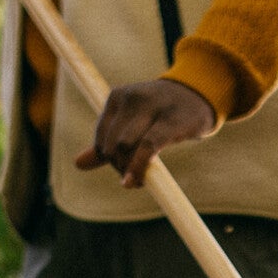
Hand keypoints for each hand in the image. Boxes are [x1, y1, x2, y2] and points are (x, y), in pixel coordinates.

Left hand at [75, 79, 217, 187]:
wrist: (199, 96)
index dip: (107, 159)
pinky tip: (139, 181)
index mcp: (117, 96)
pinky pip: (147, 148)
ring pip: (125, 147)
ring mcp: (152, 107)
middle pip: (112, 144)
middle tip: (133, 176)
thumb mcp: (131, 122)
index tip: (122, 169)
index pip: (101, 137)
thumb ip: (106, 141)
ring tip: (140, 178)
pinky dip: (139, 167)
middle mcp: (132, 98)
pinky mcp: (171, 121)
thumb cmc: (162, 112)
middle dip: (119, 166)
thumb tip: (78, 164)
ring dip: (129, 170)